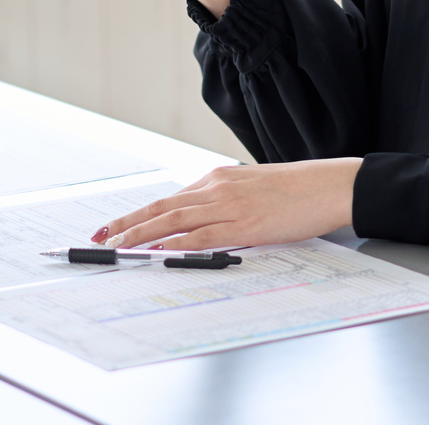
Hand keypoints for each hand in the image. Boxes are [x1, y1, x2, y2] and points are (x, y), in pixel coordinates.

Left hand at [88, 160, 362, 250]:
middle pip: (162, 207)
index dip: (139, 214)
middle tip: (100, 237)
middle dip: (127, 223)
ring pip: (174, 220)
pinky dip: (175, 244)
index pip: (169, 199)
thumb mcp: (252, 188)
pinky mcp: (245, 225)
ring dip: (141, 234)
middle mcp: (217, 188)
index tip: (115, 226)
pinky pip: (202, 236)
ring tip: (117, 246)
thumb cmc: (296, 189)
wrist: (328, 185)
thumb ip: (225, 201)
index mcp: (218, 178)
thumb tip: (201, 221)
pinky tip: (158, 252)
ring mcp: (229, 206)